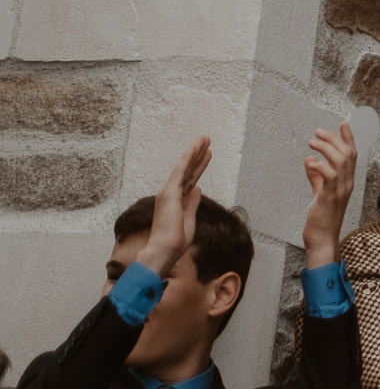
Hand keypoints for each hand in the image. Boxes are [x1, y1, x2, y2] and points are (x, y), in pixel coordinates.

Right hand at [138, 135, 211, 274]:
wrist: (164, 250)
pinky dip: (189, 158)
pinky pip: (181, 170)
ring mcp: (169, 192)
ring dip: (194, 151)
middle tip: (206, 140)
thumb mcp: (189, 218)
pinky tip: (196, 147)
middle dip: (197, 155)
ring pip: (184, 166)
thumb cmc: (175, 240)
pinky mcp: (170, 192)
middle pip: (188, 170)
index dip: (199, 167)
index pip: (190, 179)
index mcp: (176, 201)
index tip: (207, 154)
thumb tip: (197, 188)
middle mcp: (170, 194)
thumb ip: (192, 202)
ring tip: (204, 138)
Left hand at [302, 123, 356, 268]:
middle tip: (318, 132)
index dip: (348, 138)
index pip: (351, 155)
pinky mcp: (330, 197)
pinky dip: (320, 166)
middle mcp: (347, 184)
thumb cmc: (321, 218)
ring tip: (312, 142)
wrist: (322, 239)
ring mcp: (340, 190)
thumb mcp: (318, 193)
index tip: (342, 123)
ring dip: (326, 148)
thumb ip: (315, 176)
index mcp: (346, 181)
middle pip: (347, 154)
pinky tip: (310, 162)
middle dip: (334, 138)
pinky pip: (329, 176)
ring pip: (340, 161)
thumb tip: (310, 159)